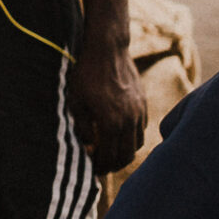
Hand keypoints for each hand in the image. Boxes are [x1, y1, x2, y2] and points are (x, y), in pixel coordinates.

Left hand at [66, 35, 148, 174]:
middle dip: (113, 164)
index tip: (92, 169)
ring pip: (137, 143)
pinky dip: (132, 137)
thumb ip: (81, 128)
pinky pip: (142, 128)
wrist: (107, 49)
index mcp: (110, 122)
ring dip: (125, 152)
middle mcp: (129, 120)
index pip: (109, 157)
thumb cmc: (86, 74)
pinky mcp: (143, 103)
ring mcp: (139, 111)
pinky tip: (119, 133)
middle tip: (101, 165)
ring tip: (110, 151)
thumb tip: (88, 146)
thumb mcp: (75, 102)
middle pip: (127, 156)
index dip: (100, 167)